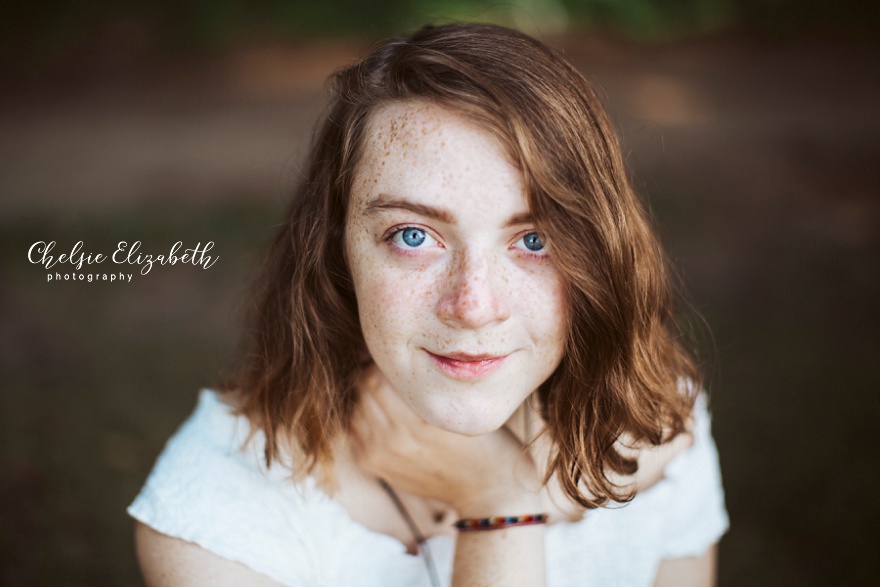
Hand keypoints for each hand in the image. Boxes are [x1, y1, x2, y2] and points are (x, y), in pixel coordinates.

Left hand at [349, 364, 541, 516]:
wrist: (483, 487)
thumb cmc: (481, 438)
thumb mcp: (461, 407)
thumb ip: (428, 387)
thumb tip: (399, 359)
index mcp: (419, 421)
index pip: (375, 378)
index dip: (380, 363)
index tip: (394, 360)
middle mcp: (396, 439)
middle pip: (362, 392)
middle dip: (370, 376)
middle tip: (387, 373)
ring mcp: (382, 455)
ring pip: (355, 410)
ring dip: (365, 398)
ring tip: (387, 396)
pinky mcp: (374, 466)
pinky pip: (354, 432)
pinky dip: (362, 420)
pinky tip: (383, 417)